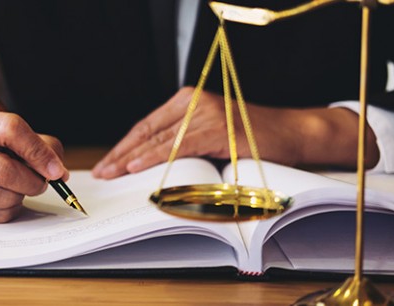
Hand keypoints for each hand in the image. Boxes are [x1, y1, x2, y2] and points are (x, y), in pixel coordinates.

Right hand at [0, 108, 67, 222]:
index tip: (57, 169)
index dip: (39, 152)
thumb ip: (34, 143)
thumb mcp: (0, 131)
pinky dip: (7, 210)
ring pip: (4, 199)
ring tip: (14, 187)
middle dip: (34, 182)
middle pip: (7, 172)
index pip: (11, 130)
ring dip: (21, 197)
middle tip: (41, 182)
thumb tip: (58, 170)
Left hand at [92, 87, 377, 178]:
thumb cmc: (251, 138)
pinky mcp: (217, 128)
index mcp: (188, 101)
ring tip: (112, 172)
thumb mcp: (209, 135)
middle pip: (147, 131)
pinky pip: (178, 146)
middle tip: (102, 171)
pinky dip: (155, 157)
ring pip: (159, 139)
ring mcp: (205, 114)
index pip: (147, 125)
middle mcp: (193, 103)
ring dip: (131, 158)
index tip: (107, 162)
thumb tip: (147, 163)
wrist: (291, 134)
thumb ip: (182, 140)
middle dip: (121, 153)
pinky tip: (136, 166)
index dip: (124, 145)